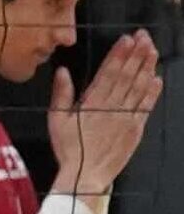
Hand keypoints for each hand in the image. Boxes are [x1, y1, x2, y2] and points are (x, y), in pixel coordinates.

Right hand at [51, 30, 159, 195]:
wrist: (85, 177)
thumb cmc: (69, 150)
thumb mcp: (55, 121)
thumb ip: (60, 95)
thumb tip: (61, 72)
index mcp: (91, 104)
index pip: (108, 72)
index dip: (119, 54)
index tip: (127, 39)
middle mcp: (111, 107)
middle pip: (127, 75)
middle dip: (136, 54)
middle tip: (144, 36)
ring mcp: (125, 117)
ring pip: (139, 87)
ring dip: (147, 67)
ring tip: (152, 50)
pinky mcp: (135, 128)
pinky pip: (146, 106)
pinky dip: (152, 92)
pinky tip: (157, 78)